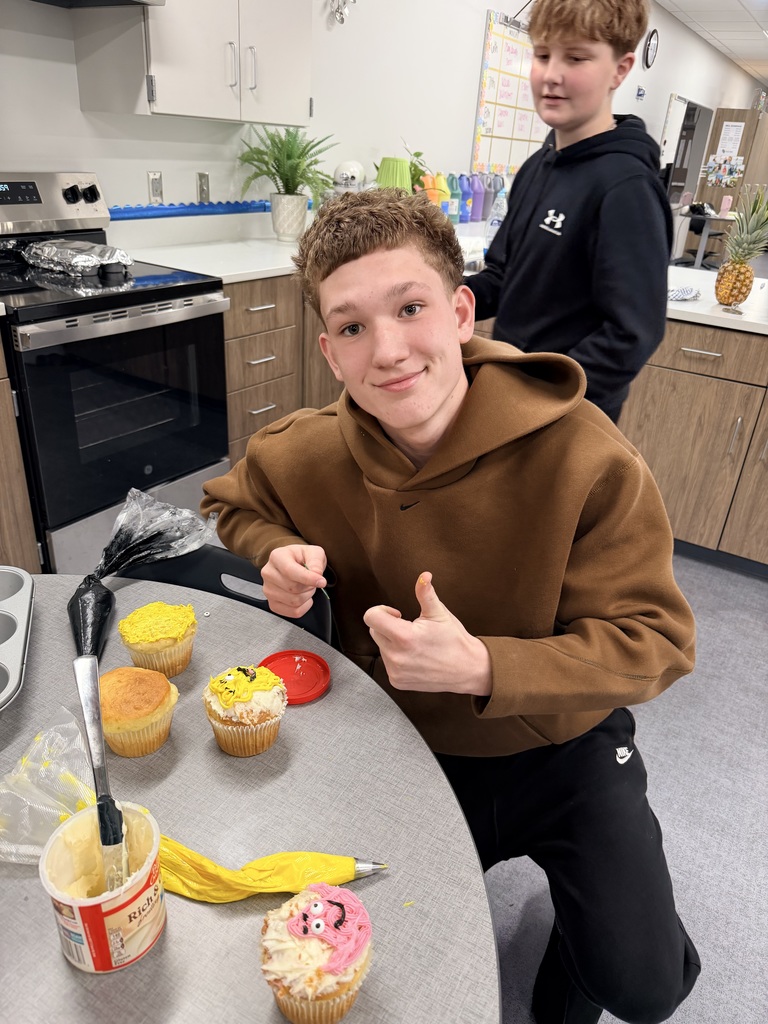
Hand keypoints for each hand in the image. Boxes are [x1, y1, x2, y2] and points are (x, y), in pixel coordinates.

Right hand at [260, 544, 326, 618]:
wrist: (294, 565)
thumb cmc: (302, 558)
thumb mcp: (314, 553)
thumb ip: (316, 561)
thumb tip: (317, 574)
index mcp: (277, 557)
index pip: (290, 571)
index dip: (308, 578)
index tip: (322, 582)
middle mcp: (268, 573)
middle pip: (293, 588)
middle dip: (309, 586)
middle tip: (312, 580)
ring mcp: (268, 590)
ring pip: (294, 601)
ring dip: (307, 596)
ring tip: (306, 587)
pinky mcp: (273, 604)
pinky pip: (294, 612)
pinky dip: (304, 607)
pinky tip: (303, 596)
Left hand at [363, 572, 491, 695]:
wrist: (467, 669)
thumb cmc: (454, 640)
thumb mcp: (439, 613)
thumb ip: (426, 593)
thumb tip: (424, 576)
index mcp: (404, 637)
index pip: (371, 617)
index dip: (381, 610)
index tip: (396, 614)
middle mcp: (396, 656)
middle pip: (374, 631)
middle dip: (388, 626)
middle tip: (410, 629)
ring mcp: (395, 671)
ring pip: (381, 647)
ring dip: (392, 642)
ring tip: (415, 644)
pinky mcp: (397, 681)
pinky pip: (387, 663)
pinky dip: (396, 657)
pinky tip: (414, 657)